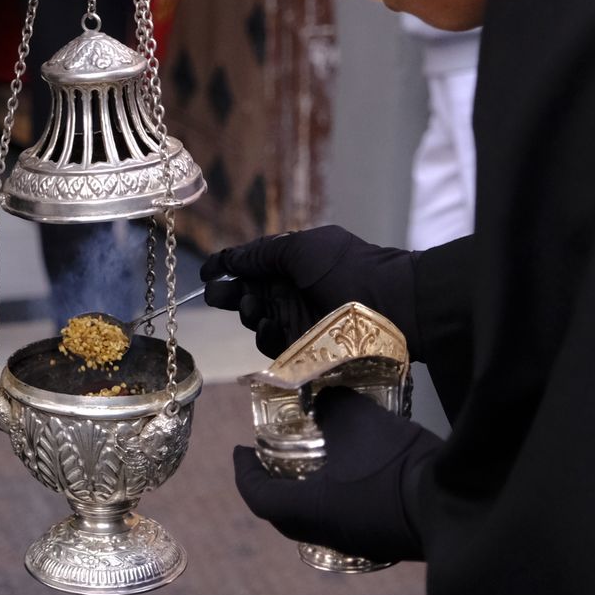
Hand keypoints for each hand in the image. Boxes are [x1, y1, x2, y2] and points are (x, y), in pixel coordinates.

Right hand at [201, 225, 418, 357]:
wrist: (388, 305)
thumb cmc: (346, 268)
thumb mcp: (301, 249)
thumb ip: (261, 253)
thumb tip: (230, 260)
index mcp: (293, 260)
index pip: (252, 263)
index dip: (228, 266)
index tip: (206, 273)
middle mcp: (292, 288)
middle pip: (248, 292)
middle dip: (229, 292)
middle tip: (215, 295)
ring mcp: (296, 317)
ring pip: (255, 318)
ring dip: (246, 311)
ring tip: (251, 308)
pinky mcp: (301, 345)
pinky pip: (271, 342)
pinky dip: (263, 334)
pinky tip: (266, 325)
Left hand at [233, 387, 442, 562]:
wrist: (456, 504)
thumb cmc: (392, 465)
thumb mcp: (357, 422)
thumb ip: (332, 407)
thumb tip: (324, 401)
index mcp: (307, 511)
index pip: (258, 497)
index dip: (244, 472)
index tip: (240, 451)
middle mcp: (326, 534)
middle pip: (285, 514)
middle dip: (274, 485)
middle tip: (272, 458)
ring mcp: (358, 543)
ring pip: (318, 519)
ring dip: (310, 493)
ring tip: (315, 463)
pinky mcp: (385, 541)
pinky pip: (347, 520)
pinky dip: (339, 499)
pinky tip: (356, 477)